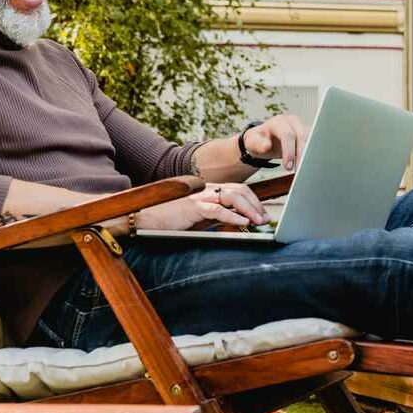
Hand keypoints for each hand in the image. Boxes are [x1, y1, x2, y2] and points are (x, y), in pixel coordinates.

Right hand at [138, 183, 268, 230]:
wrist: (147, 219)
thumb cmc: (173, 221)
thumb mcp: (201, 219)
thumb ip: (218, 217)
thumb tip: (239, 222)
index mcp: (209, 191)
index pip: (238, 190)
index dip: (253, 200)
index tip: (263, 214)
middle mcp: (206, 190)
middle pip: (239, 190)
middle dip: (256, 204)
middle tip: (265, 218)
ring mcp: (200, 197)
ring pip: (232, 196)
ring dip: (249, 209)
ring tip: (258, 221)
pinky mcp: (193, 207)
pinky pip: (217, 209)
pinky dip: (233, 215)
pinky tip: (244, 222)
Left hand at [243, 113, 309, 171]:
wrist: (264, 139)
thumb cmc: (258, 140)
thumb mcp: (252, 142)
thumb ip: (258, 144)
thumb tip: (266, 145)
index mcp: (278, 122)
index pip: (287, 134)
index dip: (289, 151)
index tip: (287, 167)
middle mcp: (292, 122)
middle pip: (302, 136)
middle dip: (301, 155)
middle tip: (299, 171)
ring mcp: (301, 126)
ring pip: (311, 139)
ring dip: (308, 155)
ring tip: (304, 170)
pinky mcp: (307, 134)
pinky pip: (314, 144)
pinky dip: (311, 155)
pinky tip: (308, 166)